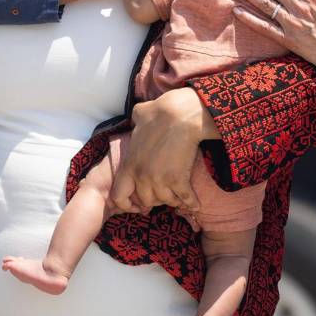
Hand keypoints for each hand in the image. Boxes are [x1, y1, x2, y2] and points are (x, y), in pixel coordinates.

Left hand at [109, 88, 213, 215]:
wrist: (180, 114)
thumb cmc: (160, 111)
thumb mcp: (139, 115)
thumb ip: (135, 120)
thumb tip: (137, 117)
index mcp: (130, 164)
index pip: (119, 196)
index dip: (128, 203)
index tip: (138, 204)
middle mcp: (142, 176)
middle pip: (146, 200)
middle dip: (155, 199)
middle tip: (164, 194)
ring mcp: (160, 180)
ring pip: (165, 201)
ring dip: (173, 200)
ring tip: (179, 198)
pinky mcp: (179, 180)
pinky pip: (185, 198)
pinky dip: (192, 202)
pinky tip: (196, 204)